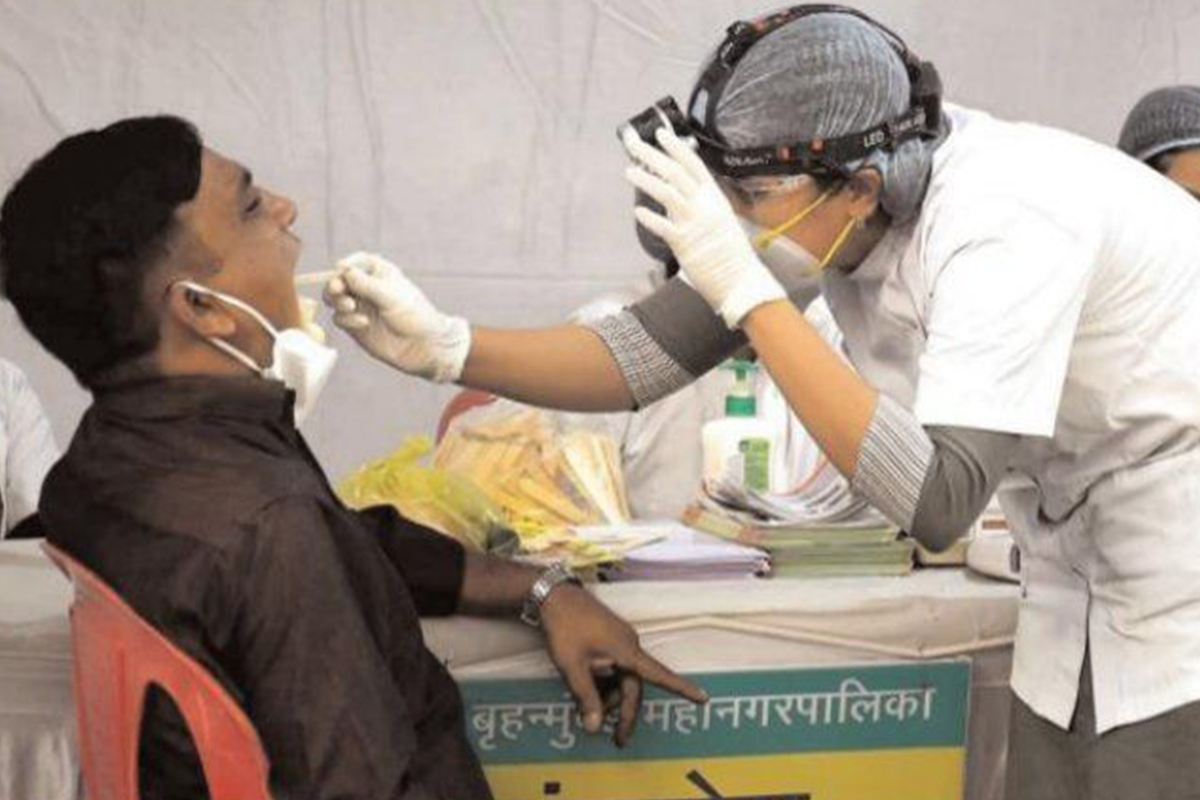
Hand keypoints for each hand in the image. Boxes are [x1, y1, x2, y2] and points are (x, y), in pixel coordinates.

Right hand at [323, 252, 470, 382]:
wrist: (423, 346)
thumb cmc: (414, 315)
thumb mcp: (390, 296)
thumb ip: (366, 284)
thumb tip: (344, 270)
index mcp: (379, 273)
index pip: (356, 262)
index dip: (346, 264)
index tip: (342, 268)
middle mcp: (366, 288)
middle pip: (339, 280)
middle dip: (335, 284)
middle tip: (338, 290)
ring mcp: (360, 307)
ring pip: (334, 299)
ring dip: (337, 301)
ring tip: (350, 306)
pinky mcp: (355, 325)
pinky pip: (339, 318)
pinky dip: (346, 319)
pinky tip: (364, 323)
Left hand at [539, 584, 707, 746]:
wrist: (554, 595)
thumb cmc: (565, 628)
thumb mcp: (573, 667)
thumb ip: (586, 698)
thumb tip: (594, 727)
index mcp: (627, 651)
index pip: (660, 675)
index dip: (682, 688)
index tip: (703, 698)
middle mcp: (629, 646)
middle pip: (633, 686)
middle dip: (624, 713)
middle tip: (616, 739)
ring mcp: (619, 641)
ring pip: (622, 677)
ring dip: (609, 697)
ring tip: (587, 710)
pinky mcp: (608, 638)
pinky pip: (614, 667)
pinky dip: (604, 682)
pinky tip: (587, 690)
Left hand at [622, 126, 785, 326]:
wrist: (741, 281)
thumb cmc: (730, 255)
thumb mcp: (720, 220)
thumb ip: (699, 206)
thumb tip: (677, 197)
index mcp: (715, 198)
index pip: (693, 164)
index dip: (675, 148)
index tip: (660, 133)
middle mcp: (705, 206)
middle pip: (675, 172)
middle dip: (652, 155)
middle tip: (632, 142)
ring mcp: (694, 223)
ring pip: (667, 193)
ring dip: (645, 180)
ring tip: (628, 171)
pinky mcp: (685, 244)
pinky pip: (663, 227)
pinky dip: (650, 218)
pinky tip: (637, 211)